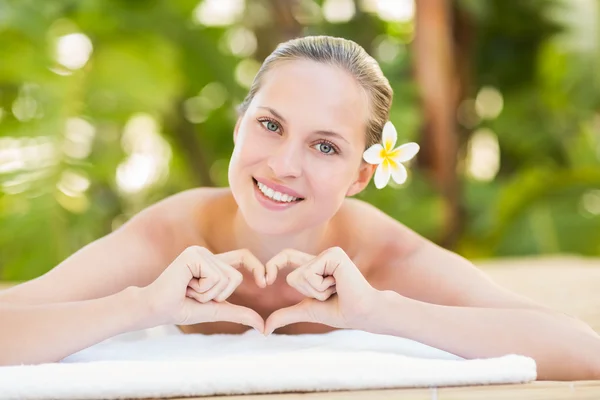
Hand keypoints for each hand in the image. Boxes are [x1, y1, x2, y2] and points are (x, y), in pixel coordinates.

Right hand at [142, 246, 263, 331]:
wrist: (155, 310)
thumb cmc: (181, 309)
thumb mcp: (217, 311)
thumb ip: (239, 314)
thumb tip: (263, 327)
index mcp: (213, 263)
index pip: (244, 257)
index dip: (258, 267)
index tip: (264, 283)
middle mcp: (208, 254)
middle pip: (235, 276)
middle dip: (218, 296)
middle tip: (195, 295)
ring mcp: (200, 252)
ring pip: (226, 278)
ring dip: (208, 294)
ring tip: (189, 291)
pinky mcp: (193, 255)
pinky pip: (215, 277)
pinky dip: (202, 290)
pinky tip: (185, 286)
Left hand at [264, 247, 379, 333]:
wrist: (362, 314)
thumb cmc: (340, 312)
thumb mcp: (307, 311)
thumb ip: (286, 314)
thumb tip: (264, 329)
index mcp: (315, 265)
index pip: (286, 256)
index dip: (272, 265)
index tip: (265, 282)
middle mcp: (321, 256)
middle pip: (293, 276)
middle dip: (308, 293)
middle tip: (330, 293)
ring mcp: (328, 253)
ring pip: (301, 275)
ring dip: (317, 291)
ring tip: (336, 289)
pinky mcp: (334, 254)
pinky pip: (310, 273)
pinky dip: (321, 287)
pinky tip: (339, 285)